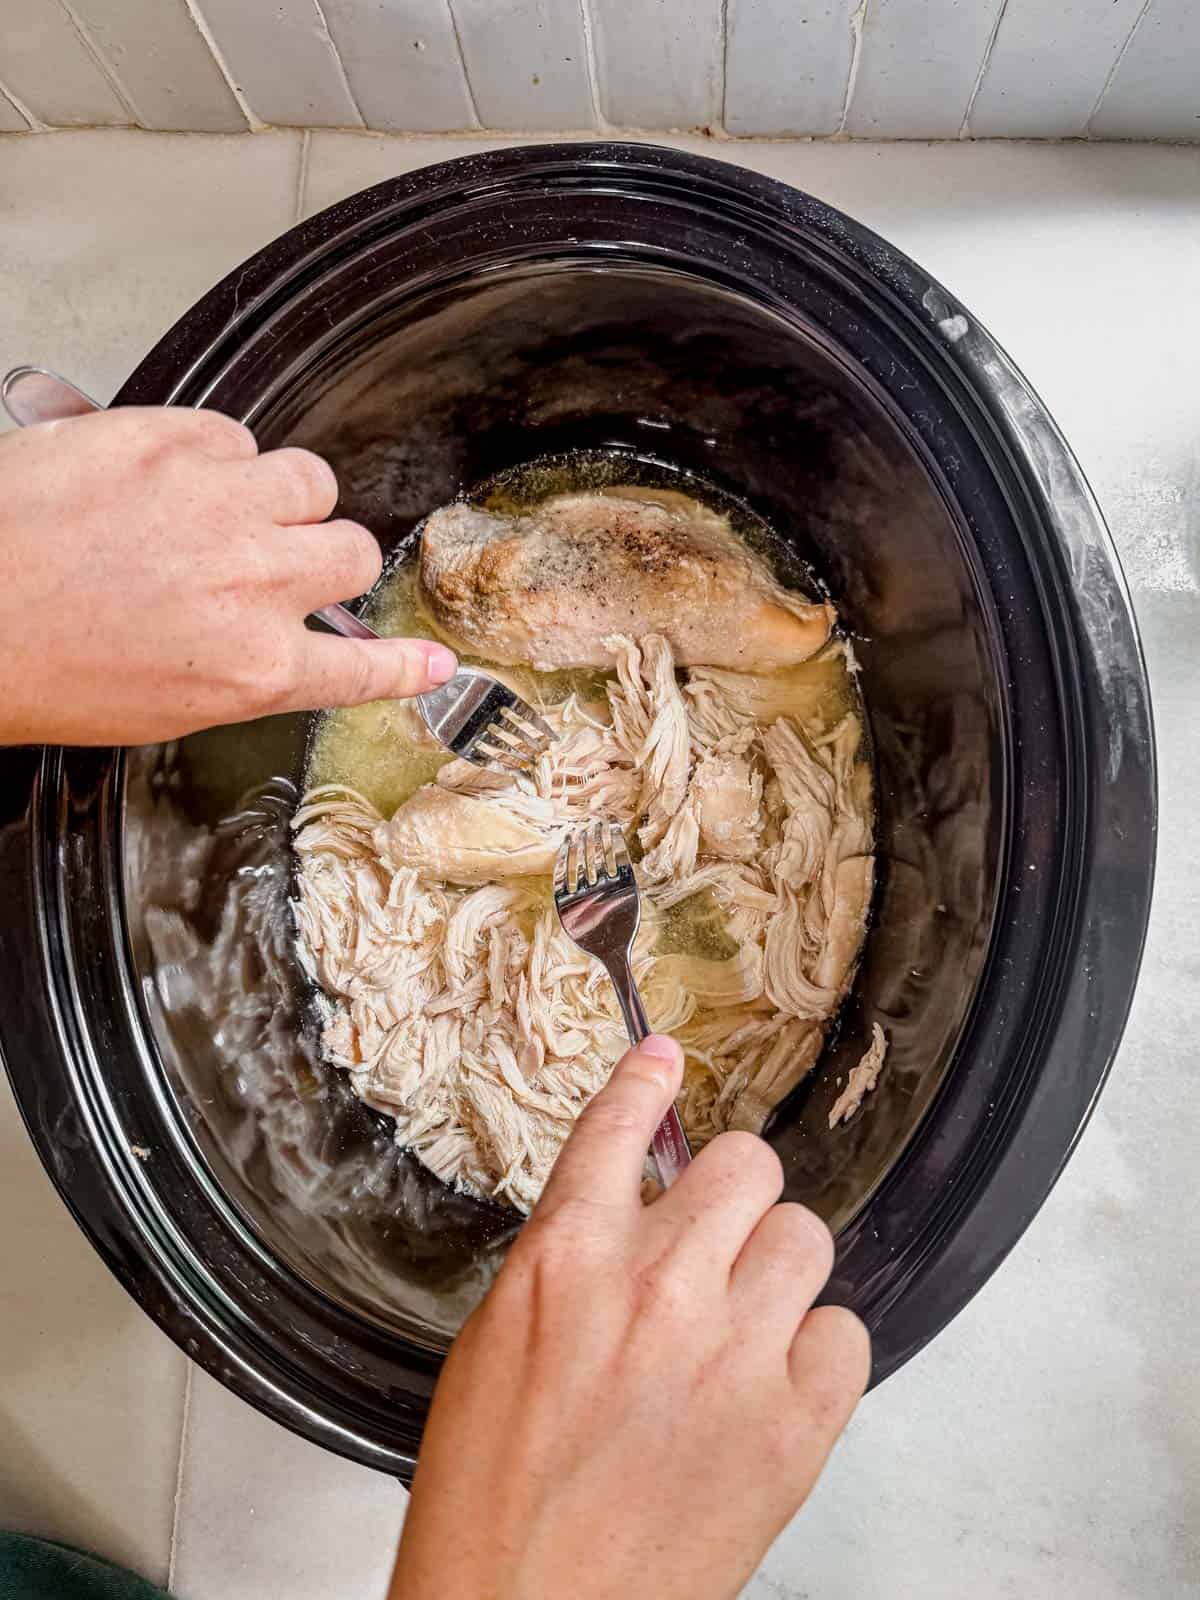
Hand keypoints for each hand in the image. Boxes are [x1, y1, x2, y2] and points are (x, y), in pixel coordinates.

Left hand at [0, 407, 455, 744]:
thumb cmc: (38, 664)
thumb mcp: (163, 703)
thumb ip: (245, 672)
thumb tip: (282, 649)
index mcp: (253, 667)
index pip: (362, 665)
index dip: (405, 663)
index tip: (432, 663)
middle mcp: (255, 583)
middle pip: (354, 553)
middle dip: (323, 559)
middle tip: (277, 563)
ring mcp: (220, 505)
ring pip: (311, 481)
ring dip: (283, 497)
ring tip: (230, 509)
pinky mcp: (175, 439)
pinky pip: (239, 437)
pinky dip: (217, 456)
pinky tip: (173, 479)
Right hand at [391, 1035, 869, 1599]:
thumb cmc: (495, 1497)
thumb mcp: (498, 1345)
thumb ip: (568, 1262)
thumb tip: (621, 1214)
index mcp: (566, 1259)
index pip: (618, 1127)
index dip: (646, 1084)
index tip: (666, 1059)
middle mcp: (656, 1286)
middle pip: (745, 1165)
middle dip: (730, 1196)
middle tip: (716, 1238)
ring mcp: (732, 1352)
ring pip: (806, 1235)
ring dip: (777, 1266)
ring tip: (745, 1317)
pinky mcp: (792, 1426)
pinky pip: (848, 1332)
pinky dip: (818, 1351)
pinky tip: (774, 1381)